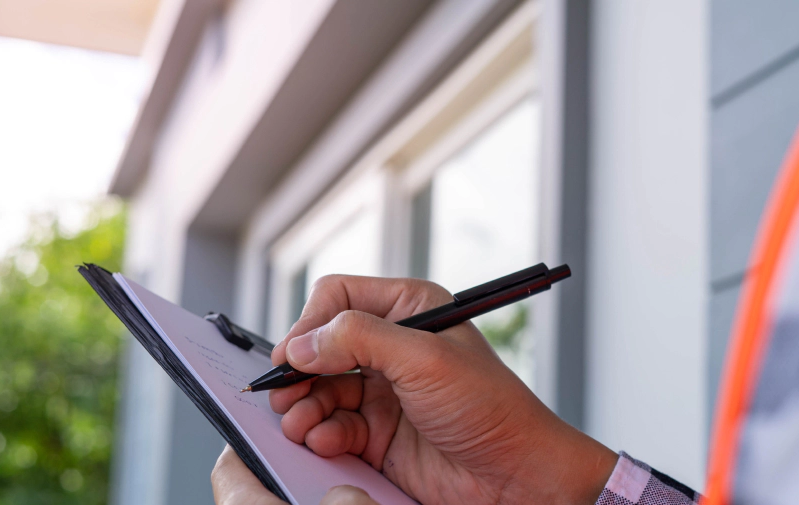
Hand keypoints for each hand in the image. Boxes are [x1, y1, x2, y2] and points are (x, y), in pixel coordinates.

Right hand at [215, 275, 617, 503]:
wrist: (514, 476)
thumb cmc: (489, 406)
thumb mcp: (424, 358)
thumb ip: (359, 339)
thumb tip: (302, 344)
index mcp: (409, 309)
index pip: (339, 298)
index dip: (310, 323)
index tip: (293, 355)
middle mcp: (392, 346)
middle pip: (321, 346)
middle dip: (299, 370)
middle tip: (283, 392)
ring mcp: (383, 391)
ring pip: (319, 388)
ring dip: (303, 405)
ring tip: (300, 423)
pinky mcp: (377, 433)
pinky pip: (331, 426)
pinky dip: (319, 433)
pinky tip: (324, 441)